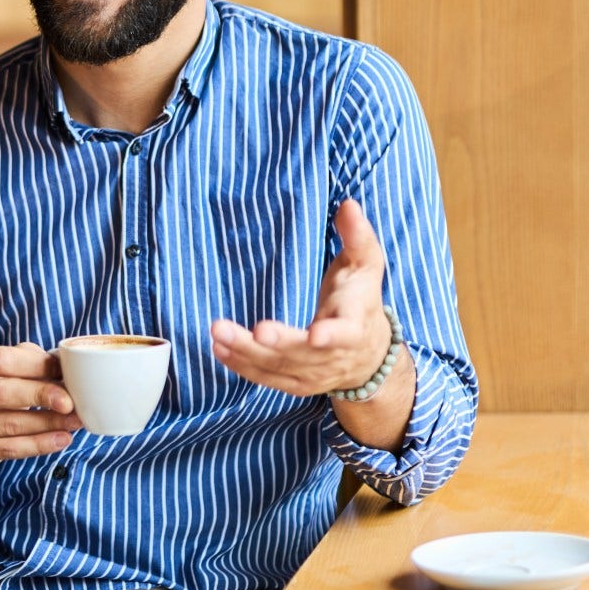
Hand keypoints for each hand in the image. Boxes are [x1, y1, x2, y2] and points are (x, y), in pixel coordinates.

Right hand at [0, 342, 81, 473]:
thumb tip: (64, 369)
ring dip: (48, 423)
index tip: (62, 371)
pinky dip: (39, 444)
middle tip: (70, 402)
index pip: (1, 360)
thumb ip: (27, 360)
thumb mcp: (1, 366)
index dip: (35, 365)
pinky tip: (61, 439)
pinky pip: (9, 449)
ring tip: (74, 421)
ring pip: (9, 424)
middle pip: (2, 393)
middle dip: (42, 396)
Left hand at [210, 199, 392, 396]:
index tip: (316, 335)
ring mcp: (313, 375)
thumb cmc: (361, 301)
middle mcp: (333, 356)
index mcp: (354, 327)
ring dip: (246, 352)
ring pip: (279, 368)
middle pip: (303, 353)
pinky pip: (266, 378)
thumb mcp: (367, 266)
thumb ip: (358, 236)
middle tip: (253, 330)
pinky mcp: (295, 384)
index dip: (332, 336)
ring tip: (219, 332)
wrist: (369, 355)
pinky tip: (219, 349)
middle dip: (277, 344)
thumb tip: (348, 205)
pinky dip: (241, 366)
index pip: (345, 333)